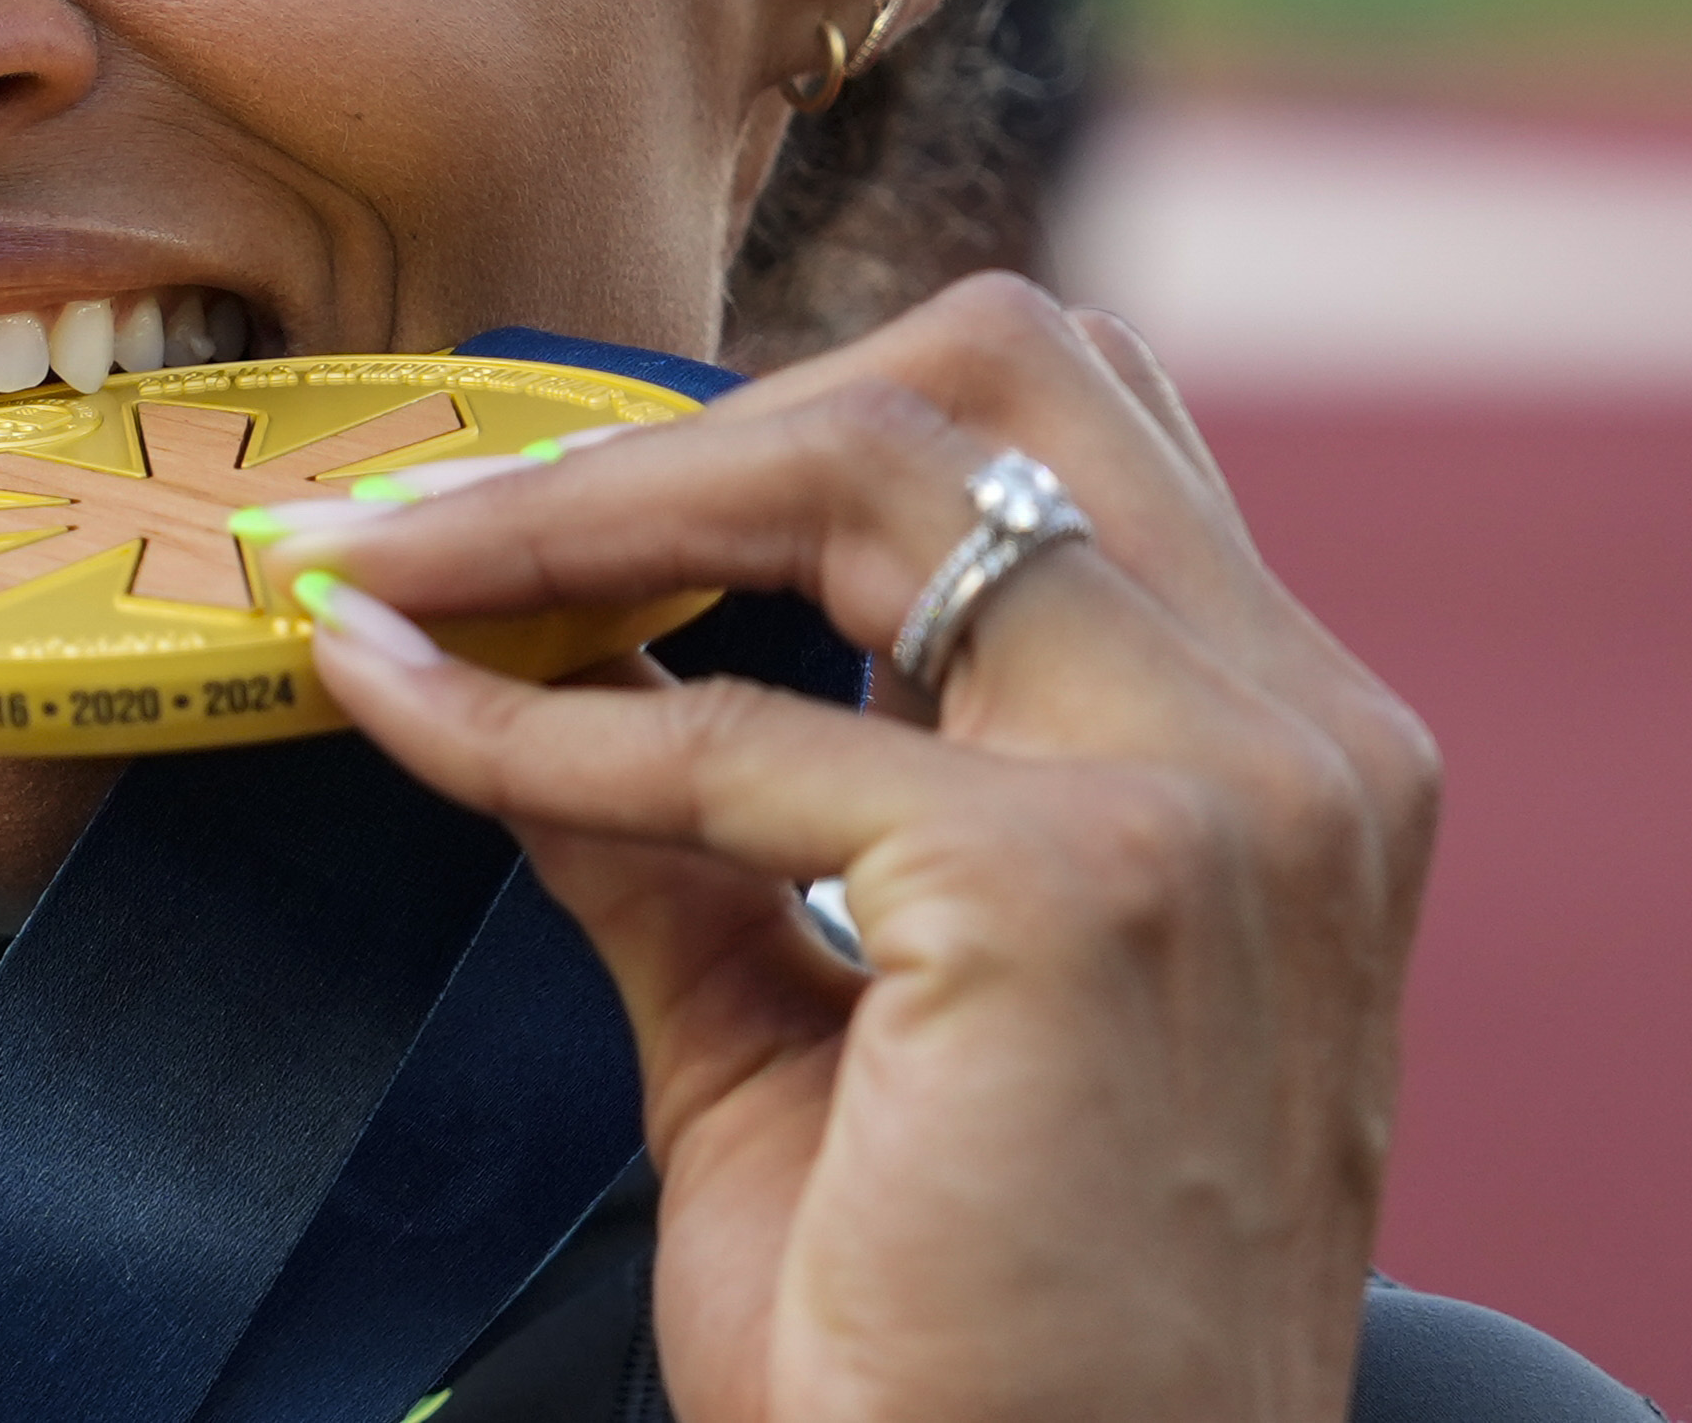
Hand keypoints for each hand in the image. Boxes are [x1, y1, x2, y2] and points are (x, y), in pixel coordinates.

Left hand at [299, 275, 1438, 1422]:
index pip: (1045, 431)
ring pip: (863, 471)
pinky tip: (395, 705)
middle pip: (990, 367)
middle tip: (450, 506)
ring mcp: (1217, 798)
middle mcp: (1299, 736)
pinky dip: (524, 718)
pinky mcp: (1076, 892)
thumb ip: (698, 814)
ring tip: (391, 563)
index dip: (776, 419)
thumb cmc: (955, 1352)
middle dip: (698, 405)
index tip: (532, 493)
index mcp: (1283, 747)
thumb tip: (524, 642)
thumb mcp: (807, 1018)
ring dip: (582, 501)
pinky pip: (717, 737)